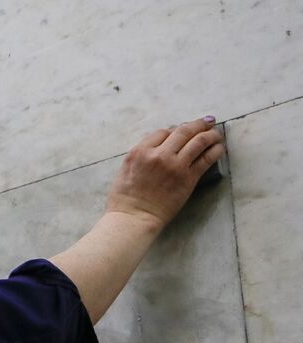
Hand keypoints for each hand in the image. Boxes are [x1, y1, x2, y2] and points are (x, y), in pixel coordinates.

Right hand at [105, 117, 225, 230]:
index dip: (174, 129)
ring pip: (198, 141)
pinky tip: (219, 147)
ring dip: (211, 134)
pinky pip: (206, 158)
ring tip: (216, 133)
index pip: (162, 132)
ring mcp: (175, 166)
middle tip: (207, 121)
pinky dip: (215, 150)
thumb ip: (141, 154)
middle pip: (183, 131)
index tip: (182, 131)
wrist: (133, 219)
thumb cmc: (125, 199)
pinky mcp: (188, 178)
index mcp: (140, 152)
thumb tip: (156, 144)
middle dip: (197, 124)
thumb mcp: (125, 170)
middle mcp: (159, 155)